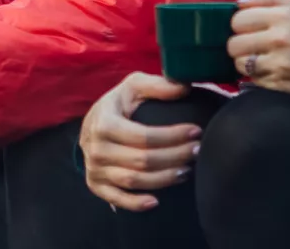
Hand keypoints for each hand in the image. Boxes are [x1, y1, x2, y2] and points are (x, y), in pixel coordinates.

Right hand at [79, 72, 202, 211]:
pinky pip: (117, 198)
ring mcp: (95, 169)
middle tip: (197, 151)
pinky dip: (136, 203)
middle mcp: (96, 148)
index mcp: (104, 122)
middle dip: (175, 157)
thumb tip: (184, 87)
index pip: (144, 136)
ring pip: (134, 181)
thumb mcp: (134, 86)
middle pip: (143, 160)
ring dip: (164, 179)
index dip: (173, 136)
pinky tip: (157, 202)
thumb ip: (158, 85)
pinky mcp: (96, 185)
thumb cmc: (119, 104)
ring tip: (186, 171)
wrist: (92, 123)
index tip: (196, 131)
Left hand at [226, 0, 289, 115]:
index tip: (249, 28)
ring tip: (260, 61)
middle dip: (239, 45)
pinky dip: (257, 78)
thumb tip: (241, 1)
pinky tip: (270, 73)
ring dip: (246, 63)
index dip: (241, 24)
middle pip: (233, 42)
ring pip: (239, 63)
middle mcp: (280, 38)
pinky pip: (251, 80)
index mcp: (286, 16)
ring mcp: (278, 64)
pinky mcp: (278, 84)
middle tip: (252, 46)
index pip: (239, 18)